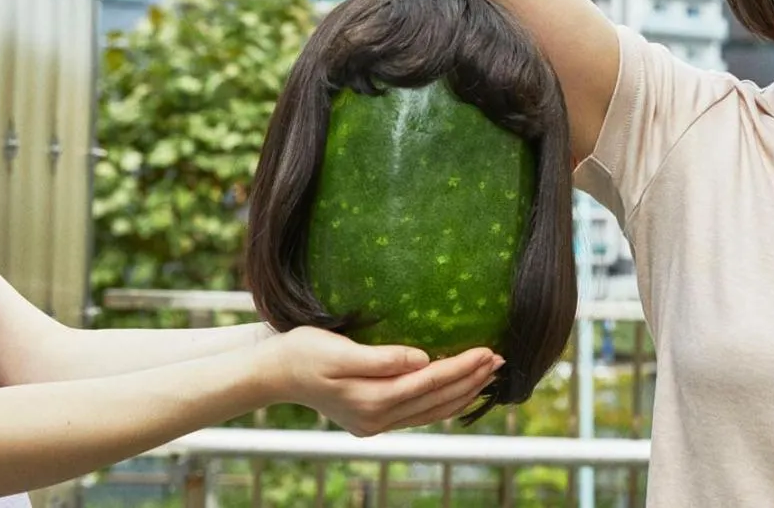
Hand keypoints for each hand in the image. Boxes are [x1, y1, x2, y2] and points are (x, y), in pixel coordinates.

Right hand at [256, 326, 502, 435]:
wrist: (273, 373)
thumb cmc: (303, 351)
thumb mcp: (339, 350)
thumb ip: (382, 358)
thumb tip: (423, 359)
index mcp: (371, 399)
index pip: (430, 383)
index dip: (462, 367)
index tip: (488, 351)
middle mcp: (377, 418)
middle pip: (436, 401)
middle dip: (471, 380)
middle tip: (500, 360)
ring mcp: (374, 424)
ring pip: (431, 413)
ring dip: (462, 394)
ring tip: (488, 374)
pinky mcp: (372, 420)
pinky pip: (418, 415)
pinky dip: (443, 403)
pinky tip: (458, 391)